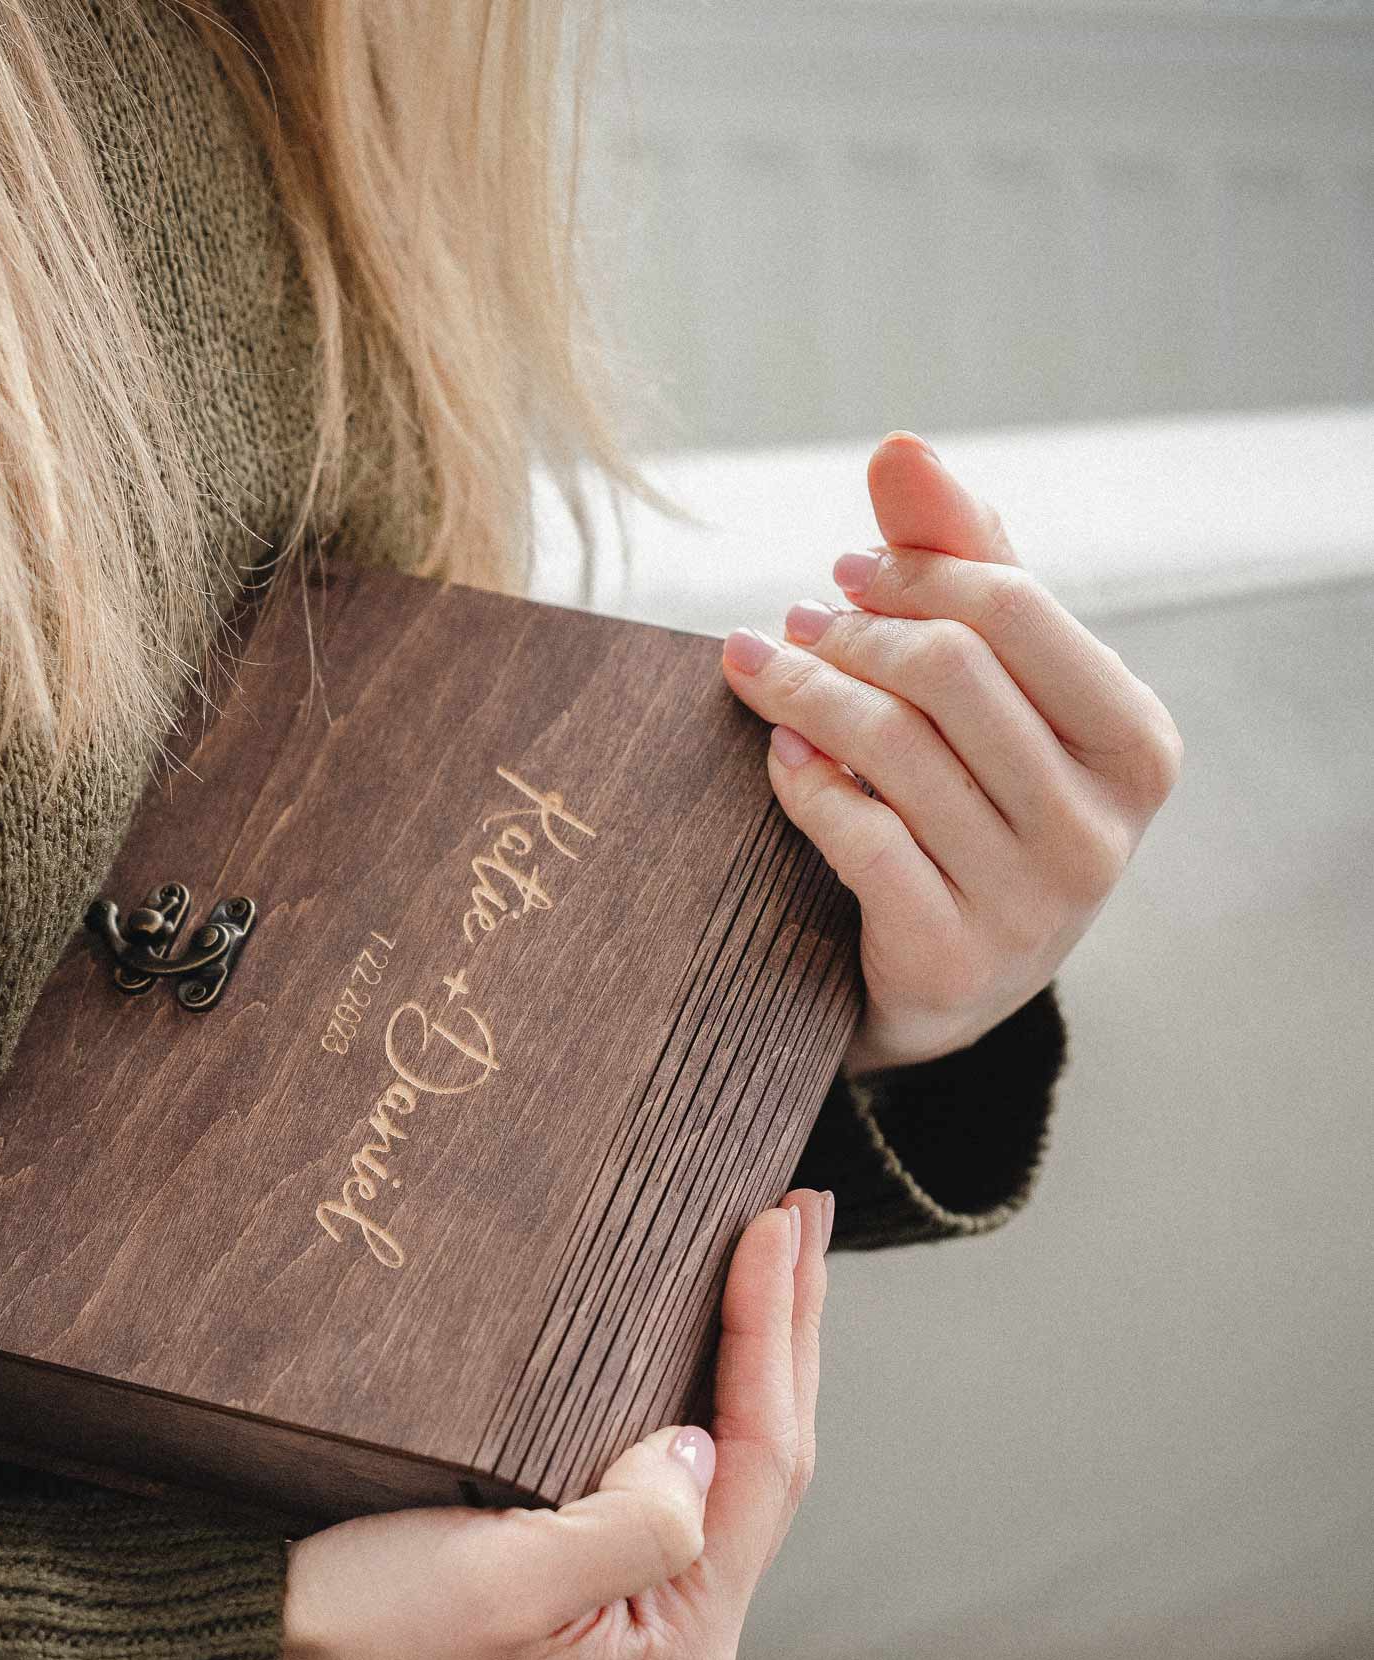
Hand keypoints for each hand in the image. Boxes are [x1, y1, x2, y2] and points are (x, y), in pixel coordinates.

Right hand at [277, 1189, 829, 1659]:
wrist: (265, 1658)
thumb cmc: (365, 1629)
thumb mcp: (502, 1581)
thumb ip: (631, 1526)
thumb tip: (693, 1447)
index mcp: (673, 1643)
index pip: (758, 1461)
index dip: (770, 1332)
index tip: (772, 1223)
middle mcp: (670, 1631)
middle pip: (761, 1457)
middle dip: (786, 1329)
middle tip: (804, 1209)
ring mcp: (628, 1604)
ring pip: (724, 1459)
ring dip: (753, 1351)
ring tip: (779, 1252)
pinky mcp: (582, 1574)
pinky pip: (669, 1468)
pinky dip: (695, 1386)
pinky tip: (700, 1335)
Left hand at [718, 433, 1183, 1075]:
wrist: (952, 980)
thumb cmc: (976, 800)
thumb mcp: (994, 687)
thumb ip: (961, 564)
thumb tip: (899, 445)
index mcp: (1136, 742)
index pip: (1016, 605)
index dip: (913, 573)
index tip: (844, 571)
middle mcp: (1102, 824)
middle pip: (949, 670)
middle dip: (852, 634)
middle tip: (791, 625)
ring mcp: (1033, 900)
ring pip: (891, 749)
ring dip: (804, 692)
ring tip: (758, 668)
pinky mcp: (951, 955)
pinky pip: (856, 836)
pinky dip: (801, 780)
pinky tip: (777, 750)